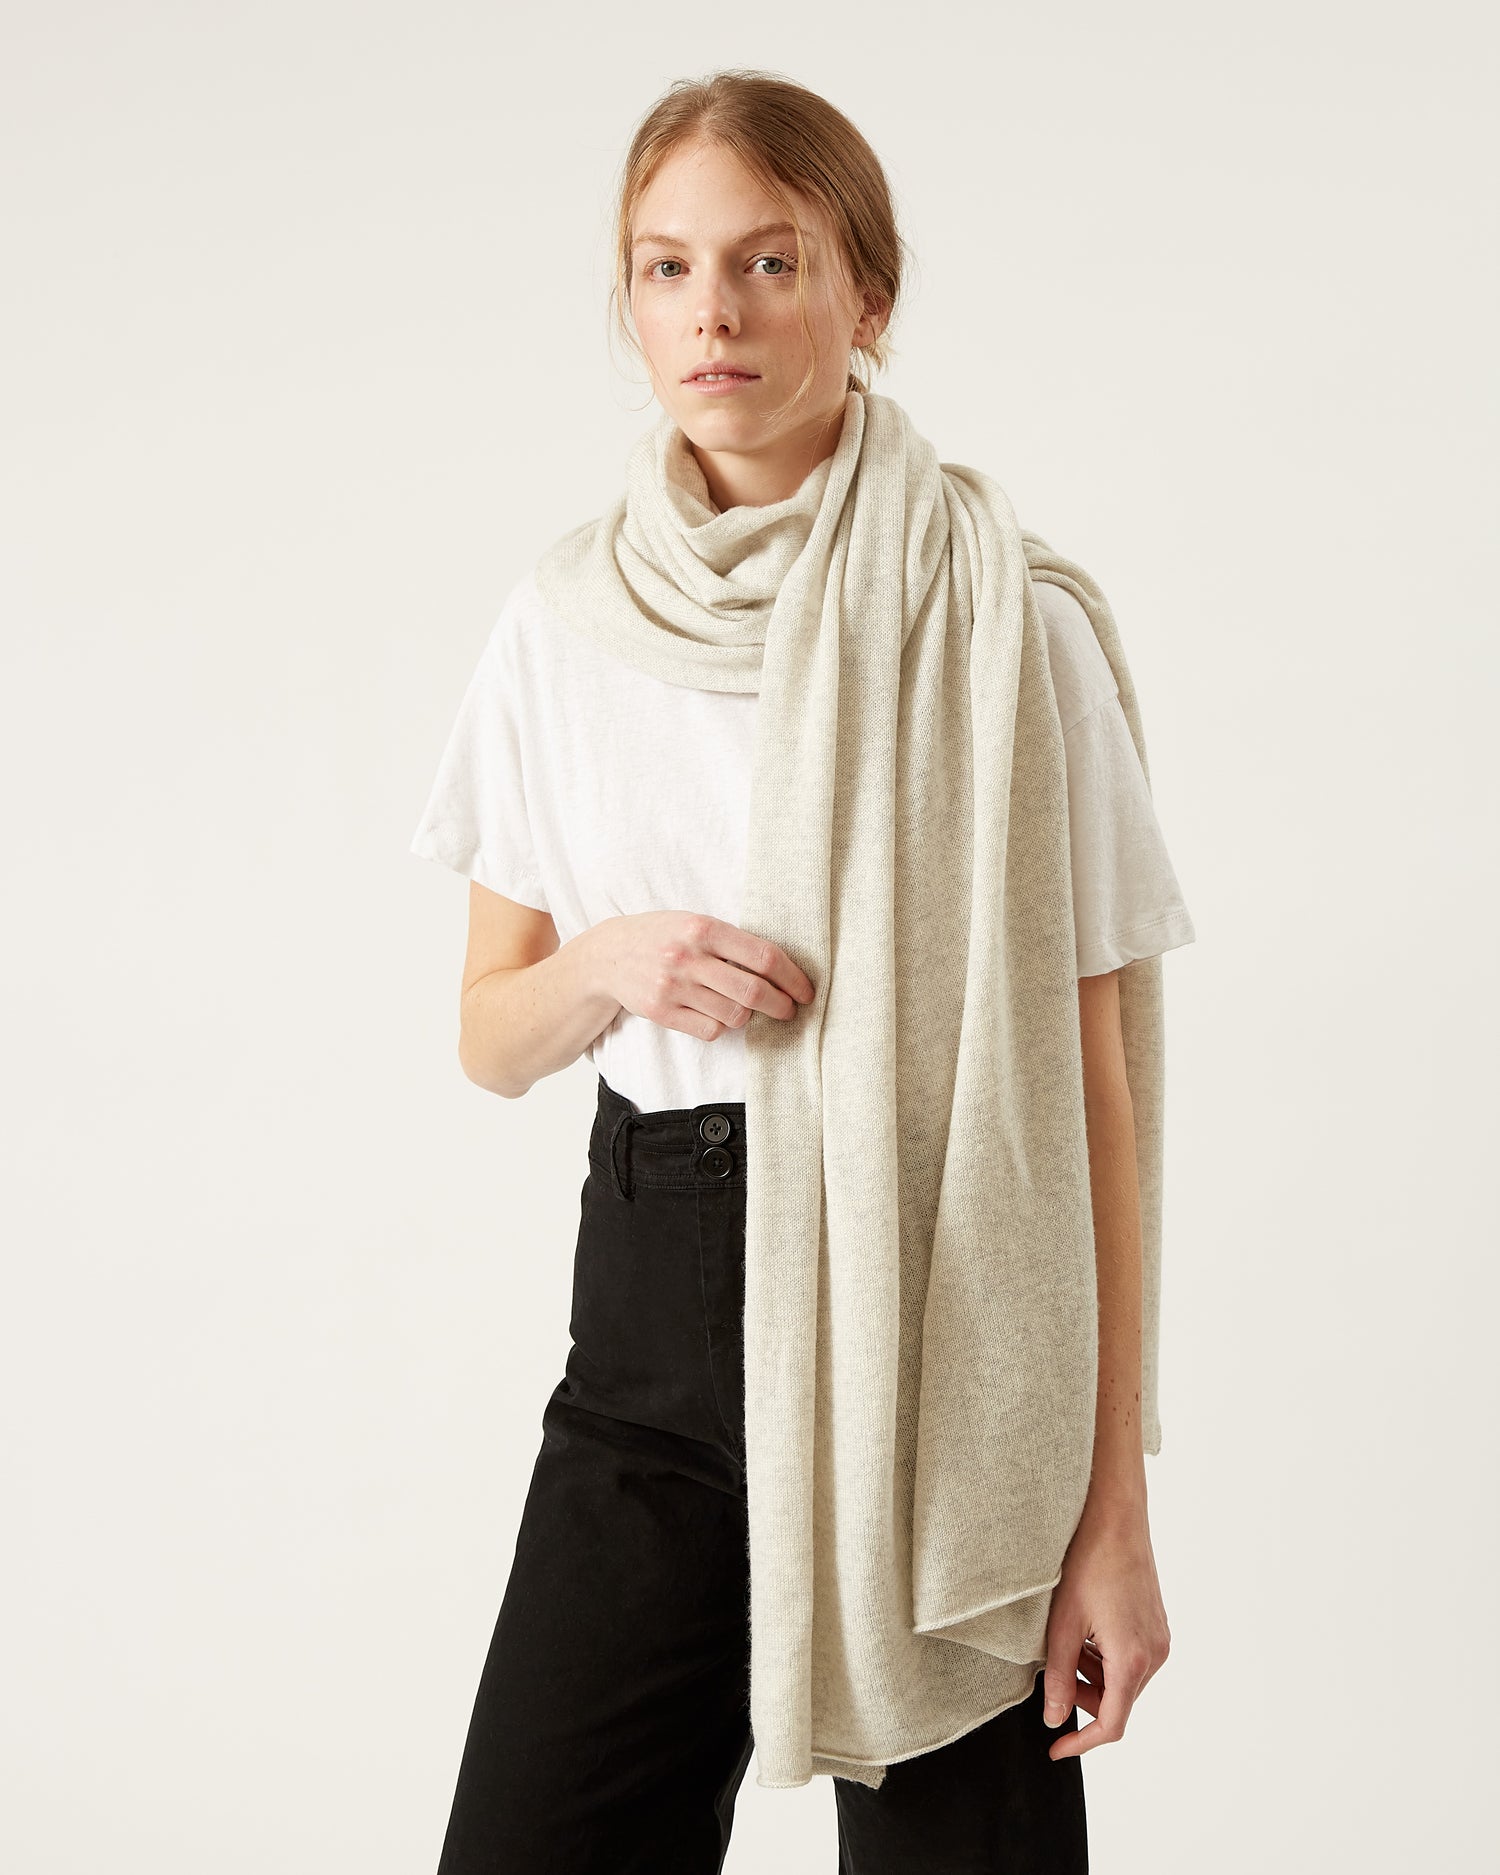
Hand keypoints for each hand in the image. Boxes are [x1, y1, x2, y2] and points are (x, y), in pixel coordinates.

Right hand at [597, 910, 815, 1042]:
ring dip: (749, 1016)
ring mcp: (673, 986)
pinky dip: (722, 1026)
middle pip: (754, 991)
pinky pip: (710, 1030)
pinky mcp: (662, 1012)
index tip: (805, 990)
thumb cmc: (662, 936)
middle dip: (781, 1005)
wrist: (607, 954)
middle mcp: (688, 956)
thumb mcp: (694, 923)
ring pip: (734, 1015)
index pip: (763, 956)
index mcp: (703, 928)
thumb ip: (731, 941)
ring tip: (747, 1009)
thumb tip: (781, 969)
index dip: (792, 977)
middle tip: (789, 1010)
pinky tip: (717, 1014)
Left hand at [1039, 1497, 1170, 1759]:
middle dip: (1083, 1700)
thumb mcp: (1062, 1624)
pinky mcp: (1157, 1625)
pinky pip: (1132, 1659)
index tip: (1054, 1748)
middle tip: (1051, 1675)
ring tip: (1066, 1642)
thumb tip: (1054, 1718)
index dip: (1080, 1742)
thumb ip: (1058, 1676)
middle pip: (1118, 1703)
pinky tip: (1085, 1629)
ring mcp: (1159, 1639)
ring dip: (1093, 1677)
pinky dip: (1106, 1658)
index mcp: (1132, 1660)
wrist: (1115, 1516)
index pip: (1111, 1724)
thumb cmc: (1087, 1562)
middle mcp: (1154, 1655)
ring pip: (1124, 1681)